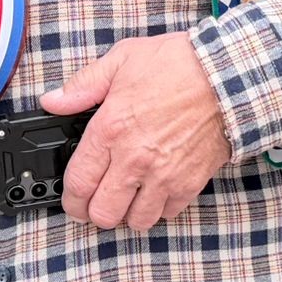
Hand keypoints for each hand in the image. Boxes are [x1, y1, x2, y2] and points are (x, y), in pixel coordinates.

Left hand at [49, 33, 232, 232]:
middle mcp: (135, 159)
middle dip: (94, 212)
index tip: (71, 199)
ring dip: (127, 213)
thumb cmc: (178, 64)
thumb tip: (53, 101)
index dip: (70, 199)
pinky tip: (154, 189)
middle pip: (103, 213)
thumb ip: (83, 85)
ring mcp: (164, 175)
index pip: (78, 182)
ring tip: (126, 197)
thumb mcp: (122, 60)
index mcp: (111, 129)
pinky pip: (167, 213)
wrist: (228, 74)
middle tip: (96, 201)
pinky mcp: (190, 182)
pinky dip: (158, 207)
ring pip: (136, 220)